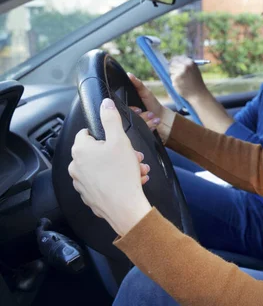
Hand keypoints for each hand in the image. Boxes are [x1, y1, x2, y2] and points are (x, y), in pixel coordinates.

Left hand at [69, 98, 151, 236]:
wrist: (125, 208)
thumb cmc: (121, 174)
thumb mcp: (120, 140)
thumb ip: (111, 119)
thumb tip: (105, 104)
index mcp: (80, 150)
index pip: (87, 133)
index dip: (106, 135)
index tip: (118, 141)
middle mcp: (75, 166)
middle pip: (98, 152)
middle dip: (119, 152)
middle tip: (134, 157)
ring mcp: (81, 183)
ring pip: (102, 168)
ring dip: (120, 166)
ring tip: (137, 170)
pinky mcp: (89, 196)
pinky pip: (103, 183)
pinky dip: (116, 180)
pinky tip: (131, 181)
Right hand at [127, 72, 174, 141]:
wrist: (163, 118)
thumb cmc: (153, 104)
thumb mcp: (145, 93)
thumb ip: (138, 84)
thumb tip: (129, 74)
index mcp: (126, 108)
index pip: (122, 109)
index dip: (131, 110)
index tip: (139, 109)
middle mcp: (127, 117)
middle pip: (128, 119)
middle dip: (141, 117)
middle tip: (150, 114)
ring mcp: (133, 126)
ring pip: (135, 126)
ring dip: (147, 122)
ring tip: (154, 117)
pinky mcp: (139, 133)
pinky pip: (141, 132)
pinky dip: (150, 127)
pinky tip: (155, 122)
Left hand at [169, 56, 206, 99]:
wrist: (198, 93)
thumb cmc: (196, 82)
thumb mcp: (194, 70)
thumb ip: (186, 64)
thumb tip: (174, 61)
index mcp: (190, 62)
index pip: (177, 58)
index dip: (174, 61)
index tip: (172, 63)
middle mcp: (185, 66)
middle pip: (172, 63)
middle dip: (172, 67)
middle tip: (175, 72)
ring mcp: (180, 72)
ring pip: (171, 71)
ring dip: (173, 74)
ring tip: (181, 80)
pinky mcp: (175, 79)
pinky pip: (171, 77)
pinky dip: (174, 81)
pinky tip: (181, 84)